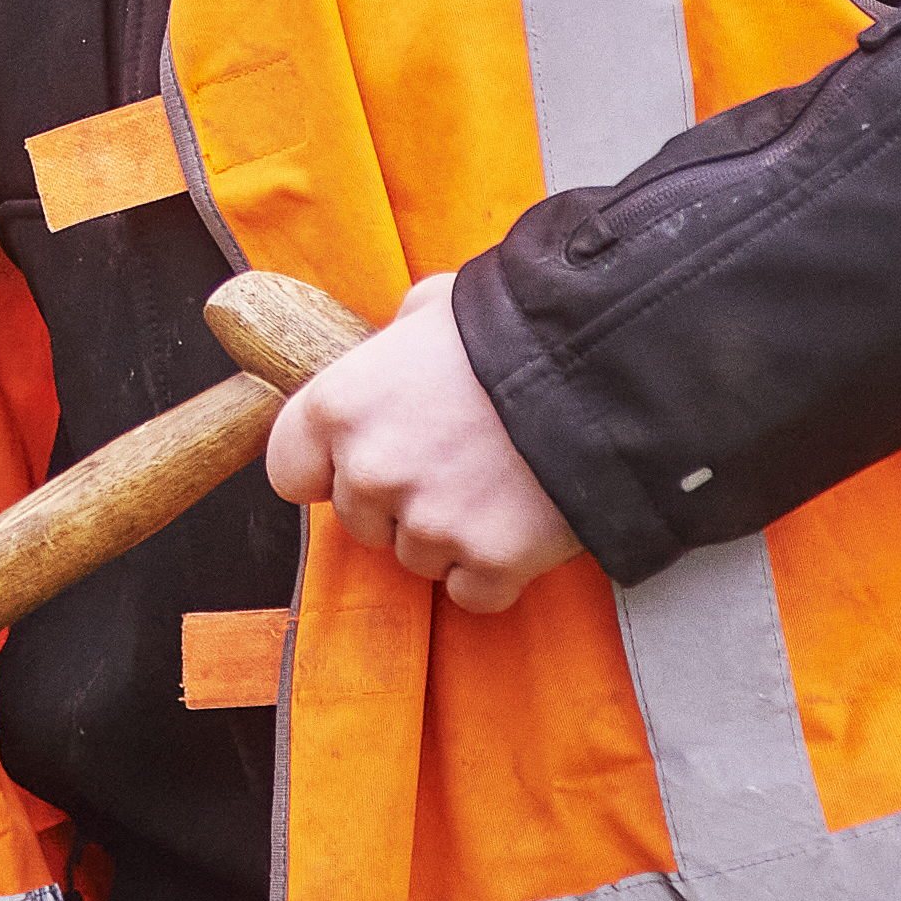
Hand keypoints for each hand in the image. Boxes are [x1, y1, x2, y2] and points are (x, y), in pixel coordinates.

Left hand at [262, 271, 586, 611]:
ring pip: (416, 559)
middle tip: (456, 461)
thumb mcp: (435, 307)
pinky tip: (521, 522)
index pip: (289, 471)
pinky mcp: (492, 562)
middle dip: (400, 501)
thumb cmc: (517, 326)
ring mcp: (430, 523)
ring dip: (449, 535)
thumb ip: (393, 341)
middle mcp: (371, 471)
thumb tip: (390, 347)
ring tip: (498, 482)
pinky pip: (472, 593)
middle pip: (360, 521)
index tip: (360, 462)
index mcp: (339, 405)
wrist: (611, 365)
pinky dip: (496, 571)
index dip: (325, 469)